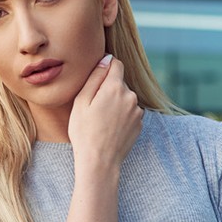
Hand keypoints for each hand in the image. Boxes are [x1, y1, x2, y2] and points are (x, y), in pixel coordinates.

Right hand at [68, 54, 141, 174]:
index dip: (105, 68)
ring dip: (116, 104)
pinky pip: (129, 113)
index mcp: (115, 87)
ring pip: (125, 98)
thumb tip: (106, 59)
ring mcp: (137, 111)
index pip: (116, 64)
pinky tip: (110, 129)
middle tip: (93, 108)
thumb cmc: (84, 132)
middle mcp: (131, 96)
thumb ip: (95, 77)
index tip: (97, 79)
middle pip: (120, 83)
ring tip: (102, 121)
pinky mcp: (139, 124)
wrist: (99, 162)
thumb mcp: (81, 102)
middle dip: (108, 89)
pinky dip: (121, 116)